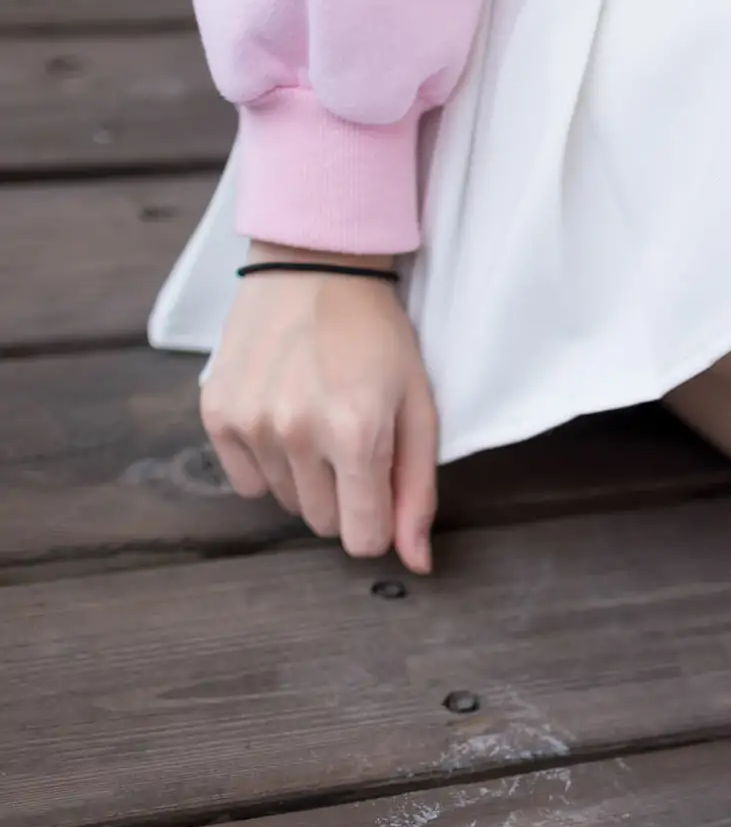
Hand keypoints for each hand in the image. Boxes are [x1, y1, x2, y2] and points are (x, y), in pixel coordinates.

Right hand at [201, 242, 440, 572]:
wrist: (314, 264)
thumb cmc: (376, 337)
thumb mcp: (418, 409)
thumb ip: (417, 492)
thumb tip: (416, 563)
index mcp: (356, 436)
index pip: (361, 539)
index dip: (375, 522)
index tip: (378, 490)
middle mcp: (298, 434)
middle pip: (322, 524)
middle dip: (342, 496)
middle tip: (348, 441)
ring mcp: (251, 423)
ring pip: (285, 502)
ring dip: (304, 476)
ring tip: (315, 417)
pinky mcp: (216, 412)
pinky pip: (245, 481)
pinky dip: (265, 462)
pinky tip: (280, 416)